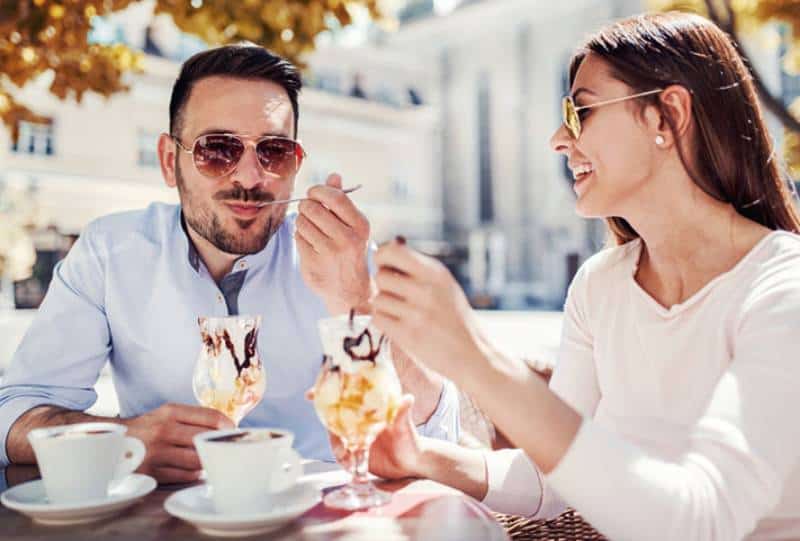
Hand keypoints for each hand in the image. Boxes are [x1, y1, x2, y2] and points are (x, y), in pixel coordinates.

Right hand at [121, 403, 232, 483]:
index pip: (210, 416)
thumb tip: (226, 425)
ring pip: (197, 460)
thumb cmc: (148, 428)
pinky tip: (195, 469)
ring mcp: (158, 453)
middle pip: (205, 439)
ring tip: (210, 458)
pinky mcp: (153, 472)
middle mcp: (164, 431)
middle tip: (226, 447)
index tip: (233, 430)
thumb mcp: (166, 413)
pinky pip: (185, 475)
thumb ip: (193, 417)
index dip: (227, 425)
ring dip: (207, 460)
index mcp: (170, 412)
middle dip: (219, 444)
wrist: (112, 444)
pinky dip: (194, 473)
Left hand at [295, 173, 374, 314]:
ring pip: (302, 222)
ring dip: (302, 223)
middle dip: (307, 207)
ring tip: (311, 230)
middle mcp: (348, 238)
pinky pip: (298, 238)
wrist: (350, 290)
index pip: (335, 197)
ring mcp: (330, 252)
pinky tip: (310, 244)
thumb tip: (334, 176)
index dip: (318, 191)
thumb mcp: (353, 226)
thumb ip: (342, 201)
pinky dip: (300, 237)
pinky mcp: (314, 263)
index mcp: (360, 225)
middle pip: (313, 208)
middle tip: (309, 212)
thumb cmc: (349, 251)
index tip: (313, 194)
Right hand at [327, 395, 427, 480]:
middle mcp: (359, 423)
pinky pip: (345, 458)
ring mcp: (357, 439)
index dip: (326, 395)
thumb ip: (403, 413)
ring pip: (337, 442)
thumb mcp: (406, 427)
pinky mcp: (358, 455)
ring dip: (338, 451)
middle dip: (330, 432)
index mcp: (367, 412)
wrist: (414, 462)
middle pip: (335, 423)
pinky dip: (345, 463)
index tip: (309, 394)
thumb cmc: (412, 440)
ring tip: (347, 461)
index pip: (344, 400)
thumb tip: (408, 397)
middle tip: (341, 447)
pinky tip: (351, 469)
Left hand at [372, 239, 484, 382]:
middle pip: (381, 275)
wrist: (472, 355)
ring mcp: (416, 313)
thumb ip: (419, 267)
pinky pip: (378, 318)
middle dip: (384, 286)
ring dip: (385, 306)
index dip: (382, 258)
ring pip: (378, 298)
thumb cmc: (455, 318)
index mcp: (436, 272)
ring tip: (402, 314)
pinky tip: (399, 326)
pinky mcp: (408, 335)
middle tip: (397, 296)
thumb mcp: (445, 285)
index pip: (392, 251)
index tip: (386, 267)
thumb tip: (390, 243)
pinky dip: (384, 322)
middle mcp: (426, 289)